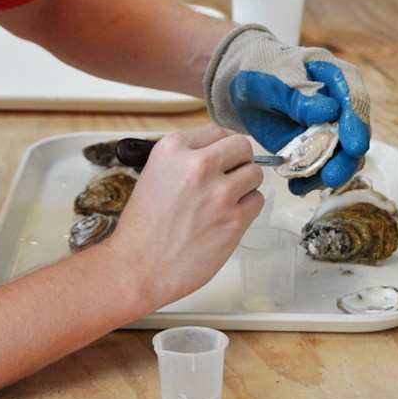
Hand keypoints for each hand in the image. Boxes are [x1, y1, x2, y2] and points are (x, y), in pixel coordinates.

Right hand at [106, 125, 263, 308]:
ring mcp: (219, 192)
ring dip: (245, 184)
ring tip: (226, 199)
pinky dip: (247, 207)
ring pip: (255, 173)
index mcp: (173, 149)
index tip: (223, 156)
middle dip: (239, 160)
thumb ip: (185, 158)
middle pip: (242, 147)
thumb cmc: (143, 226)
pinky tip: (228, 216)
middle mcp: (198, 165)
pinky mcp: (235, 220)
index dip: (222, 146)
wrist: (140, 266)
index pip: (216, 132)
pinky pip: (257, 201)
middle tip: (230, 175)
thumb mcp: (154, 173)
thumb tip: (218, 152)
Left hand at [203, 25, 370, 194]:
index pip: (353, 100)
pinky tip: (295, 187)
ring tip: (305, 185)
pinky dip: (308, 179)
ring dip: (327, 173)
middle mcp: (341, 105)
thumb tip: (329, 111)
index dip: (356, 124)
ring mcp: (330, 129)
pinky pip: (319, 167)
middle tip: (331, 176)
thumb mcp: (275, 78)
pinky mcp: (315, 147)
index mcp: (336, 77)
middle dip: (344, 159)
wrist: (243, 86)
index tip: (353, 146)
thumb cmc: (262, 71)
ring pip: (341, 156)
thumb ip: (299, 95)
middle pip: (354, 134)